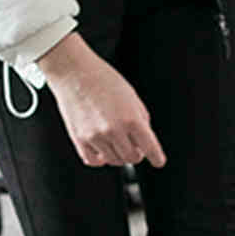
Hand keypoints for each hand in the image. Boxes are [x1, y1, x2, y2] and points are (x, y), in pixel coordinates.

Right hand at [38, 33, 165, 168]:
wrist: (75, 74)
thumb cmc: (104, 80)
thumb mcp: (132, 97)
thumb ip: (141, 119)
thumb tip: (144, 139)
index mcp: (131, 118)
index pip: (149, 147)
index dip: (156, 157)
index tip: (158, 161)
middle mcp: (114, 130)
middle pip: (132, 158)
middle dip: (137, 153)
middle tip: (135, 145)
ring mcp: (96, 137)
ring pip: (114, 161)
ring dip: (119, 155)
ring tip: (118, 142)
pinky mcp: (80, 140)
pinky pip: (94, 161)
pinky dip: (101, 159)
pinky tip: (103, 149)